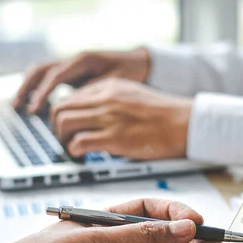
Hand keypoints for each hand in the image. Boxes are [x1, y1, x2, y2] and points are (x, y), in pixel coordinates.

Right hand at [14, 48, 150, 113]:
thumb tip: (78, 106)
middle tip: (17, 106)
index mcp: (84, 60)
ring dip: (28, 88)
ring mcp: (72, 65)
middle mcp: (74, 59)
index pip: (56, 76)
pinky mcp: (73, 73)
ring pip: (42, 72)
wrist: (142, 62)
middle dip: (27, 88)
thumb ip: (96, 92)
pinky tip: (33, 103)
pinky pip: (49, 78)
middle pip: (41, 70)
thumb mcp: (116, 82)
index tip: (35, 110)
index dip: (43, 93)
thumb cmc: (132, 72)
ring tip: (18, 105)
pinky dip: (39, 88)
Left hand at [50, 78, 192, 159]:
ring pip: (63, 123)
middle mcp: (105, 98)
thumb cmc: (164, 114)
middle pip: (60, 108)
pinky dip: (74, 152)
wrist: (185, 123)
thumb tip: (92, 114)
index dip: (65, 113)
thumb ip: (111, 100)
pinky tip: (82, 156)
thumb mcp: (133, 94)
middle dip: (57, 127)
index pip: (71, 96)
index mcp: (109, 86)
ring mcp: (108, 117)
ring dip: (63, 139)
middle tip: (66, 139)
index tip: (69, 126)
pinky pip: (78, 143)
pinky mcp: (114, 138)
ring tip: (73, 148)